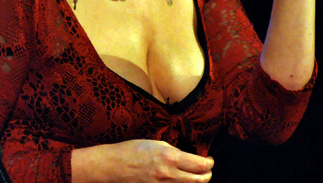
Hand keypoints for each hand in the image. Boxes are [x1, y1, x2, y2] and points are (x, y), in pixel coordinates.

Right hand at [72, 139, 213, 182]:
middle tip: (207, 169)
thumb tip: (185, 157)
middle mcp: (170, 174)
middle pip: (201, 180)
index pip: (201, 164)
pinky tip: (180, 179)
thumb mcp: (155, 143)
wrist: (113, 166)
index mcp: (170, 157)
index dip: (209, 162)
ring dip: (196, 181)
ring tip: (196, 175)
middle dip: (207, 174)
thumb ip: (172, 151)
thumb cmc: (131, 150)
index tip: (209, 160)